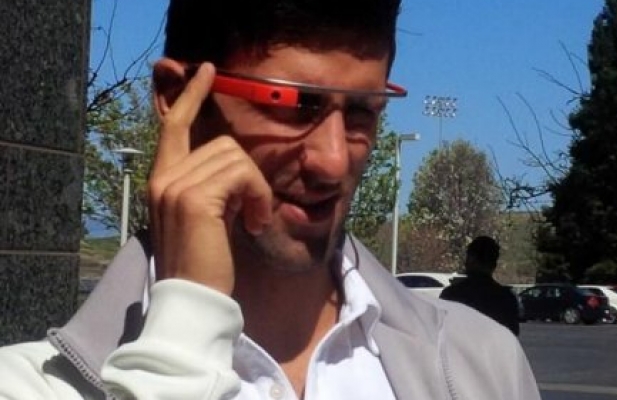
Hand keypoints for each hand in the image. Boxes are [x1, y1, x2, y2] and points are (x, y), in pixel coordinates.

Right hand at [148, 61, 272, 293]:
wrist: (193, 299)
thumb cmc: (206, 261)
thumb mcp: (205, 215)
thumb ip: (211, 185)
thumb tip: (235, 163)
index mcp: (163, 179)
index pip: (173, 125)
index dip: (191, 96)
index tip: (207, 70)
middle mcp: (163, 177)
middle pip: (222, 142)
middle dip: (248, 174)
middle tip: (253, 211)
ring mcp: (175, 185)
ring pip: (235, 157)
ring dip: (256, 189)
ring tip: (252, 220)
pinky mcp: (196, 198)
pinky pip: (242, 175)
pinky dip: (258, 197)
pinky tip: (254, 223)